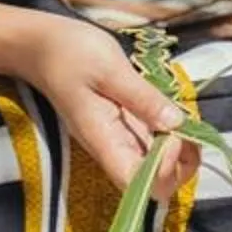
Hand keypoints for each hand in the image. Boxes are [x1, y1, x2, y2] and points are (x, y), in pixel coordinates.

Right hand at [17, 16, 197, 190]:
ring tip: (186, 117)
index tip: (174, 134)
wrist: (42, 47)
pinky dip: (173, 133)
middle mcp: (113, 149)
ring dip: (182, 150)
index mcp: (104, 141)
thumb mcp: (110, 69)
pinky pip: (154, 143)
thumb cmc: (69, 54)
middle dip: (182, 164)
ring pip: (158, 166)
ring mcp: (120, 140)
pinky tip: (175, 111)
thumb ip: (143, 98)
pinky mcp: (125, 127)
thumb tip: (177, 123)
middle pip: (154, 184)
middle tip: (189, 127)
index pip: (139, 185)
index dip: (165, 169)